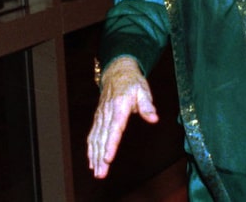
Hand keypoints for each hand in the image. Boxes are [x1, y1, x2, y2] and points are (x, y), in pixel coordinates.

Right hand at [87, 56, 158, 178]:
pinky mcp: (98, 118)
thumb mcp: (143, 90)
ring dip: (95, 156)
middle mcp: (107, 112)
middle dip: (101, 156)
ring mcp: (100, 116)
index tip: (108, 158)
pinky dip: (91, 149)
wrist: (117, 72)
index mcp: (119, 106)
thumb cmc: (133, 83)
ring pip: (95, 138)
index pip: (115, 128)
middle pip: (103, 137)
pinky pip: (92, 135)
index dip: (111, 144)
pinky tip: (92, 161)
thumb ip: (148, 106)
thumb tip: (154, 118)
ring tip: (97, 172)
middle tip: (101, 173)